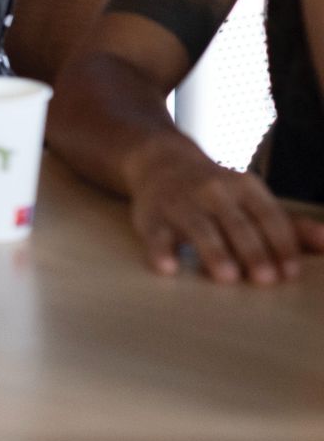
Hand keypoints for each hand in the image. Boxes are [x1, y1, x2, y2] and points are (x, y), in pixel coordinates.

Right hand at [126, 134, 323, 283]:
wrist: (160, 161)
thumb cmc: (216, 191)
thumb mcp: (253, 199)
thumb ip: (289, 226)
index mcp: (244, 187)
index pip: (268, 216)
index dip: (281, 244)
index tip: (291, 273)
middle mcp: (213, 190)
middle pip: (236, 224)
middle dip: (252, 251)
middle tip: (265, 279)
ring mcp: (180, 201)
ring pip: (199, 228)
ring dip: (214, 252)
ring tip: (228, 277)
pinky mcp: (150, 215)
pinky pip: (155, 233)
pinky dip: (160, 250)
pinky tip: (168, 267)